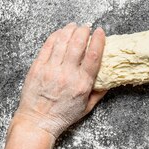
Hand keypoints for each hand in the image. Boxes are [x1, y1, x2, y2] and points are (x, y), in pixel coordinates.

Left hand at [14, 23, 106, 138]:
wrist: (37, 122)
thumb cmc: (62, 116)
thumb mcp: (87, 107)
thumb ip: (99, 92)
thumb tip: (110, 80)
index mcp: (82, 84)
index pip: (93, 55)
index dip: (98, 40)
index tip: (100, 31)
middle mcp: (67, 74)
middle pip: (78, 43)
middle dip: (84, 30)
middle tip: (87, 27)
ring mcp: (50, 69)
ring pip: (62, 41)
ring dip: (70, 30)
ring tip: (74, 26)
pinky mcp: (37, 67)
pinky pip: (48, 46)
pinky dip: (55, 36)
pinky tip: (60, 32)